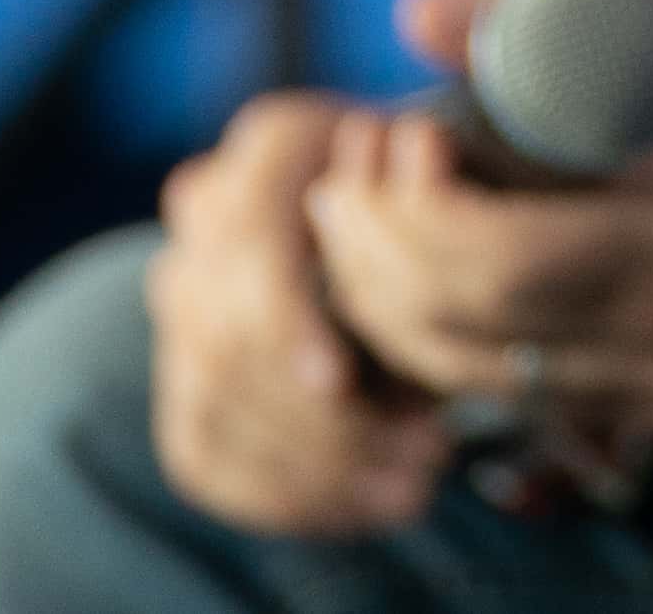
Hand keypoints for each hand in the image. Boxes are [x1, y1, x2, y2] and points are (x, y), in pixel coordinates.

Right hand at [144, 93, 448, 537]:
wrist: (418, 226)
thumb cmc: (461, 199)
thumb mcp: (467, 182)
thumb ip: (434, 180)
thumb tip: (415, 151)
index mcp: (275, 144)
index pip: (246, 231)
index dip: (281, 316)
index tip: (338, 383)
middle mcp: (209, 210)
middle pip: (223, 332)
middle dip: (320, 414)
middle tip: (421, 452)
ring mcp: (185, 294)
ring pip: (214, 398)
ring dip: (317, 462)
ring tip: (417, 486)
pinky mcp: (185, 371)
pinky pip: (204, 449)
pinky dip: (284, 493)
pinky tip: (367, 508)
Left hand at [304, 0, 652, 447]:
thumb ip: (546, 7)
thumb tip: (411, 16)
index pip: (488, 262)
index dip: (406, 215)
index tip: (390, 140)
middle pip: (472, 333)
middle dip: (376, 266)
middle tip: (339, 196)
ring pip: (496, 382)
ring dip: (407, 318)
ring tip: (373, 239)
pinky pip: (552, 397)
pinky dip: (482, 349)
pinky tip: (455, 287)